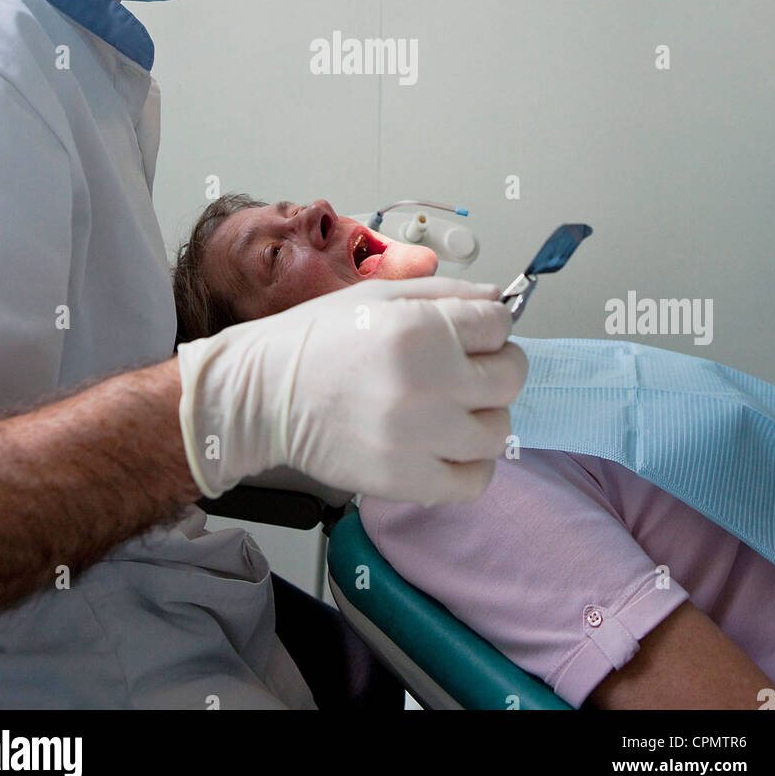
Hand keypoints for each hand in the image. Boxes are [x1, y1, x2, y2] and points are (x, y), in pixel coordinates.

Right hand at [177, 276, 526, 504]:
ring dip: (483, 416)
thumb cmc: (316, 341)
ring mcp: (419, 437)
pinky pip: (475, 481)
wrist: (263, 394)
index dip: (489, 325)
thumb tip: (499, 302)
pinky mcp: (407, 481)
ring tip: (450, 408)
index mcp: (419, 328)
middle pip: (511, 375)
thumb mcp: (379, 296)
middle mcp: (426, 382)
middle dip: (496, 365)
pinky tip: (447, 445)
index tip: (473, 333)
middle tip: (467, 369)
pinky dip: (471, 465)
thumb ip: (447, 293)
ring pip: (499, 429)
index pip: (500, 323)